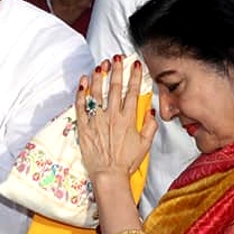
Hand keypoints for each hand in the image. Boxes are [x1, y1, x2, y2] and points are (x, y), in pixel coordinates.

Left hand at [74, 57, 156, 182]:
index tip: (135, 65)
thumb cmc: (126, 162)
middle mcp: (112, 116)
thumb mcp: (145, 145)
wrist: (109, 175)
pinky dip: (82, 92)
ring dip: (100, 76)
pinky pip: (81, 106)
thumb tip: (152, 110)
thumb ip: (150, 126)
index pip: (132, 92)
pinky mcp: (84, 126)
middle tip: (117, 58)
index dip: (134, 77)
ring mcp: (96, 120)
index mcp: (128, 120)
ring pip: (97, 93)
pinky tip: (84, 80)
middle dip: (117, 70)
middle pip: (115, 88)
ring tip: (101, 64)